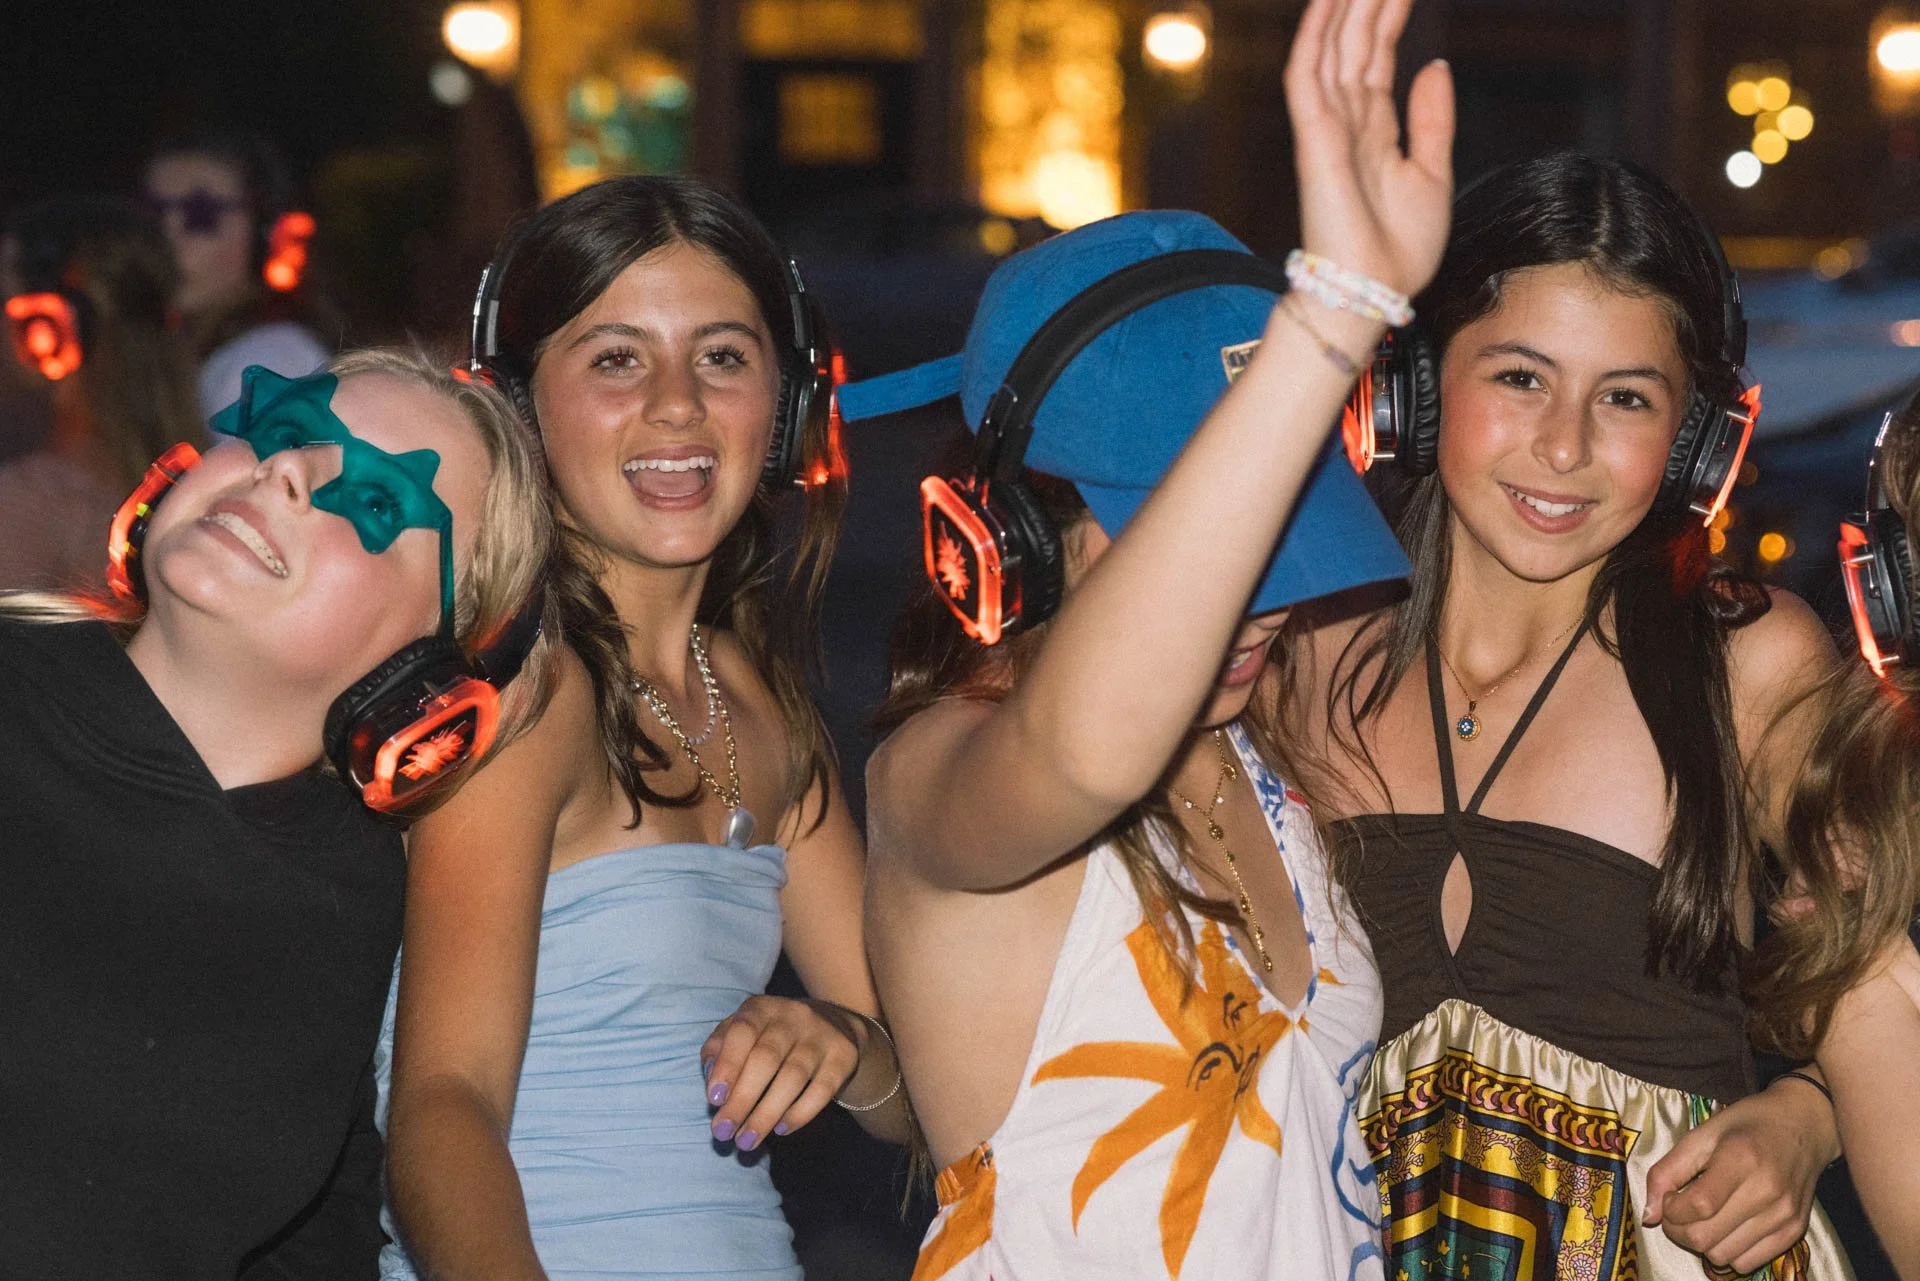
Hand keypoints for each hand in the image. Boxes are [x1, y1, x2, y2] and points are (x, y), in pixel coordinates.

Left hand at [699, 995, 859, 1150]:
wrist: (833, 1025)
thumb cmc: (770, 1036)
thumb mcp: (742, 1034)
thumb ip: (719, 1051)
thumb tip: (711, 1081)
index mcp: (761, 1008)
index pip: (742, 1032)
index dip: (727, 1066)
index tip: (714, 1100)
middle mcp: (793, 1015)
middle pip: (766, 1059)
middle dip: (742, 1100)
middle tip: (724, 1133)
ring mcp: (821, 1034)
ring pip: (793, 1078)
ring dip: (766, 1115)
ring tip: (747, 1141)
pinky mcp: (844, 1056)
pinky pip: (822, 1090)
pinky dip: (799, 1113)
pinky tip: (781, 1129)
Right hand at [1283, 0, 1453, 297]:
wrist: (1373, 293)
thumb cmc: (1398, 252)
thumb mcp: (1432, 174)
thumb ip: (1432, 119)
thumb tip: (1434, 66)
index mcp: (1374, 131)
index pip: (1377, 57)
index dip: (1388, 15)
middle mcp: (1347, 122)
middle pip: (1354, 43)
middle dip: (1366, 1)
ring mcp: (1328, 127)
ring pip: (1330, 48)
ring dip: (1340, 6)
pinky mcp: (1314, 138)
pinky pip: (1308, 75)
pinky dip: (1315, 36)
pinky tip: (1327, 1)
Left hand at [1643, 1077, 1836, 1272]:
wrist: (1803, 1125)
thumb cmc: (1746, 1125)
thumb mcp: (1700, 1134)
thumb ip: (1668, 1171)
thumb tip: (1649, 1215)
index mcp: (1741, 1159)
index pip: (1698, 1206)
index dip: (1671, 1210)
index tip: (1669, 1198)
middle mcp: (1767, 1191)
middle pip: (1706, 1237)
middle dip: (1679, 1230)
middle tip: (1680, 1211)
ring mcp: (1784, 1215)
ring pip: (1724, 1256)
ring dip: (1702, 1243)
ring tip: (1704, 1218)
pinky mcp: (1795, 1231)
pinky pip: (1748, 1263)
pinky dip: (1728, 1252)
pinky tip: (1727, 1228)